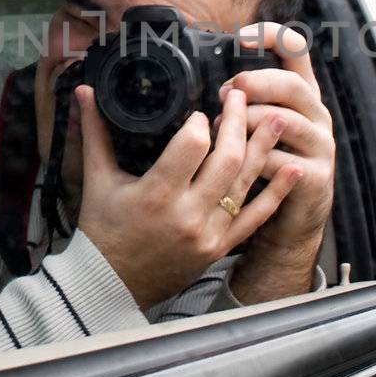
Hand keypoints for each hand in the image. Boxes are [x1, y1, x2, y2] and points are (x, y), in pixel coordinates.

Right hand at [74, 84, 302, 309]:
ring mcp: (209, 233)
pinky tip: (292, 167)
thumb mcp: (98, 180)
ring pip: (246, 182)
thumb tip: (83, 91)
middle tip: (240, 96)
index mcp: (156, 194)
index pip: (193, 145)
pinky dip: (277, 191)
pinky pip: (256, 217)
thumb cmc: (102, 231)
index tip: (199, 111)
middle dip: (237, 121)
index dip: (200, 121)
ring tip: (277, 117)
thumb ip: (94, 132)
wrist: (111, 285)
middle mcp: (187, 214)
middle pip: (227, 157)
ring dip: (264, 146)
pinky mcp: (220, 247)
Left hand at [219, 23, 335, 302]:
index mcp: (302, 95)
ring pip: (284, 122)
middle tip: (227, 93)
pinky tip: (233, 167)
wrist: (290, 223)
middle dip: (256, 83)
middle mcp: (317, 115)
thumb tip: (206, 80)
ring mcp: (320, 146)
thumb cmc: (264, 168)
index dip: (272, 36)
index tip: (241, 37)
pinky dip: (252, 161)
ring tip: (221, 133)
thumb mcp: (257, 127)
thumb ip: (243, 101)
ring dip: (247, 124)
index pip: (297, 50)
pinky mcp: (315, 177)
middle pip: (292, 84)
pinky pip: (280, 162)